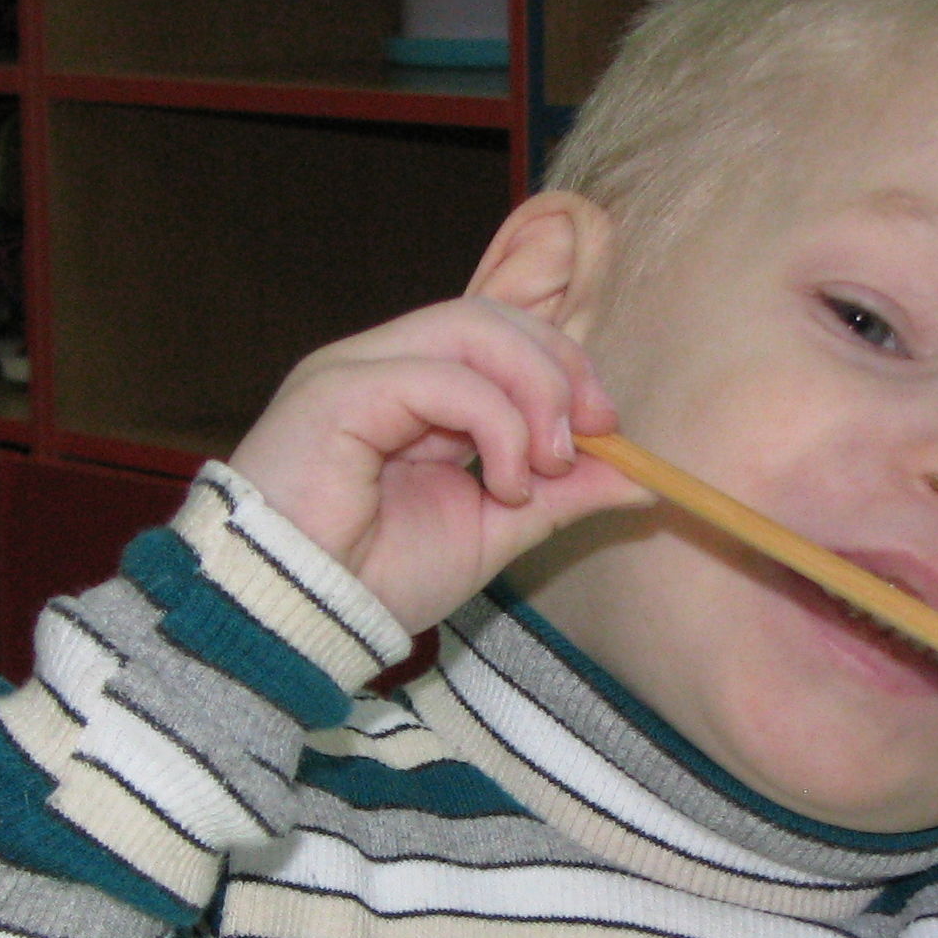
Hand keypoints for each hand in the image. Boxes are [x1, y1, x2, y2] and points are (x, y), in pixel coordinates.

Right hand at [222, 295, 644, 633]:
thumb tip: (641, 477)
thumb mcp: (493, 532)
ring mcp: (355, 368)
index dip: (565, 367)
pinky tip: (503, 482)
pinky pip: (442, 377)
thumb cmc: (373, 580)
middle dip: (561, 369)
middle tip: (593, 437)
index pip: (499, 333)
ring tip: (544, 466)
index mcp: (412, 390)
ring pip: (472, 326)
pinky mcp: (338, 390)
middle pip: (492, 316)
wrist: (296, 621)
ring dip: (535, 391)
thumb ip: (560, 497)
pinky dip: (497, 425)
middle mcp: (382, 364)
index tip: (608, 434)